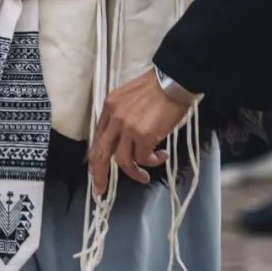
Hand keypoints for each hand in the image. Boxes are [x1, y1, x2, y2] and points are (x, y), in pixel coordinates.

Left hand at [88, 69, 184, 195]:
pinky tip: (162, 156)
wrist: (175, 80)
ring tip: (145, 176)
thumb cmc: (159, 87)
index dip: (96, 157)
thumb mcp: (131, 96)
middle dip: (99, 175)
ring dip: (134, 172)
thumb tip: (123, 139)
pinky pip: (143, 158)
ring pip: (123, 161)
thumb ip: (122, 115)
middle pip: (100, 153)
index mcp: (110, 106)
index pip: (98, 137)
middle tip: (101, 190)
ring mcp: (128, 127)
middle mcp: (115, 117)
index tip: (97, 171)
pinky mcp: (143, 135)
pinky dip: (152, 162)